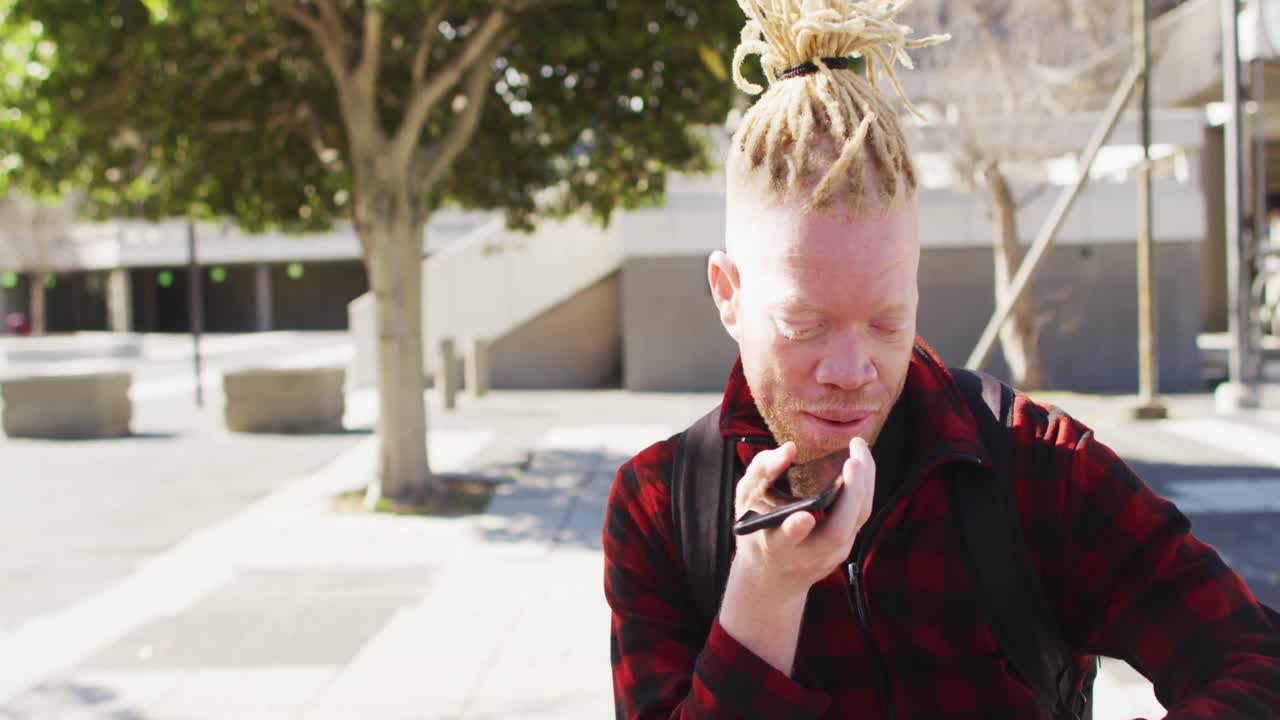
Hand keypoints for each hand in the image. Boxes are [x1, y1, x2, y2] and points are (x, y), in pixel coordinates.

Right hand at [729, 437, 876, 603]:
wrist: (773, 576)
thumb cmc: (756, 530)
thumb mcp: (747, 500)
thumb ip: (761, 472)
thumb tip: (789, 448)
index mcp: (775, 546)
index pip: (786, 541)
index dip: (794, 529)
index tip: (803, 516)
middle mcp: (807, 555)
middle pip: (836, 531)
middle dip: (850, 494)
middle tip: (853, 459)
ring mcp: (832, 553)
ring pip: (857, 519)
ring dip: (864, 482)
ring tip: (860, 448)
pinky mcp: (846, 545)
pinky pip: (861, 513)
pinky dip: (865, 486)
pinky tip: (862, 463)